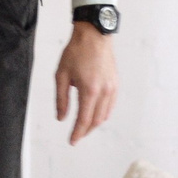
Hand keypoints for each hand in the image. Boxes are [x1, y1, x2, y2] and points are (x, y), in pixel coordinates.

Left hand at [54, 23, 119, 144]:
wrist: (94, 36)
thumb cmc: (75, 52)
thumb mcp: (61, 75)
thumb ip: (61, 99)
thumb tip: (61, 118)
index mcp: (89, 90)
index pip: (84, 119)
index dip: (77, 133)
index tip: (72, 141)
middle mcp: (104, 92)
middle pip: (95, 120)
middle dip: (85, 131)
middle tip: (75, 136)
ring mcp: (112, 88)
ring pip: (105, 115)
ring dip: (94, 124)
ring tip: (83, 127)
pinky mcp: (115, 84)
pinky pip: (110, 106)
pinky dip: (102, 114)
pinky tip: (93, 115)